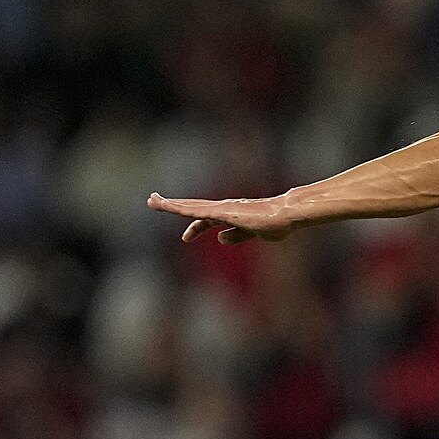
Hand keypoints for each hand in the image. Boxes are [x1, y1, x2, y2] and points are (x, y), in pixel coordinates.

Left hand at [147, 192, 295, 244]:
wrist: (285, 215)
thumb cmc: (275, 223)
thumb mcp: (252, 234)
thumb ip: (236, 236)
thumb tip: (219, 238)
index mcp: (231, 214)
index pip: (207, 219)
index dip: (196, 228)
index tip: (187, 238)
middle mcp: (223, 207)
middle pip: (192, 206)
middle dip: (173, 204)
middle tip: (153, 200)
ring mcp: (221, 208)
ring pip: (189, 206)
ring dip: (170, 203)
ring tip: (152, 200)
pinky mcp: (221, 211)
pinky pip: (195, 210)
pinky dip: (180, 208)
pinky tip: (167, 206)